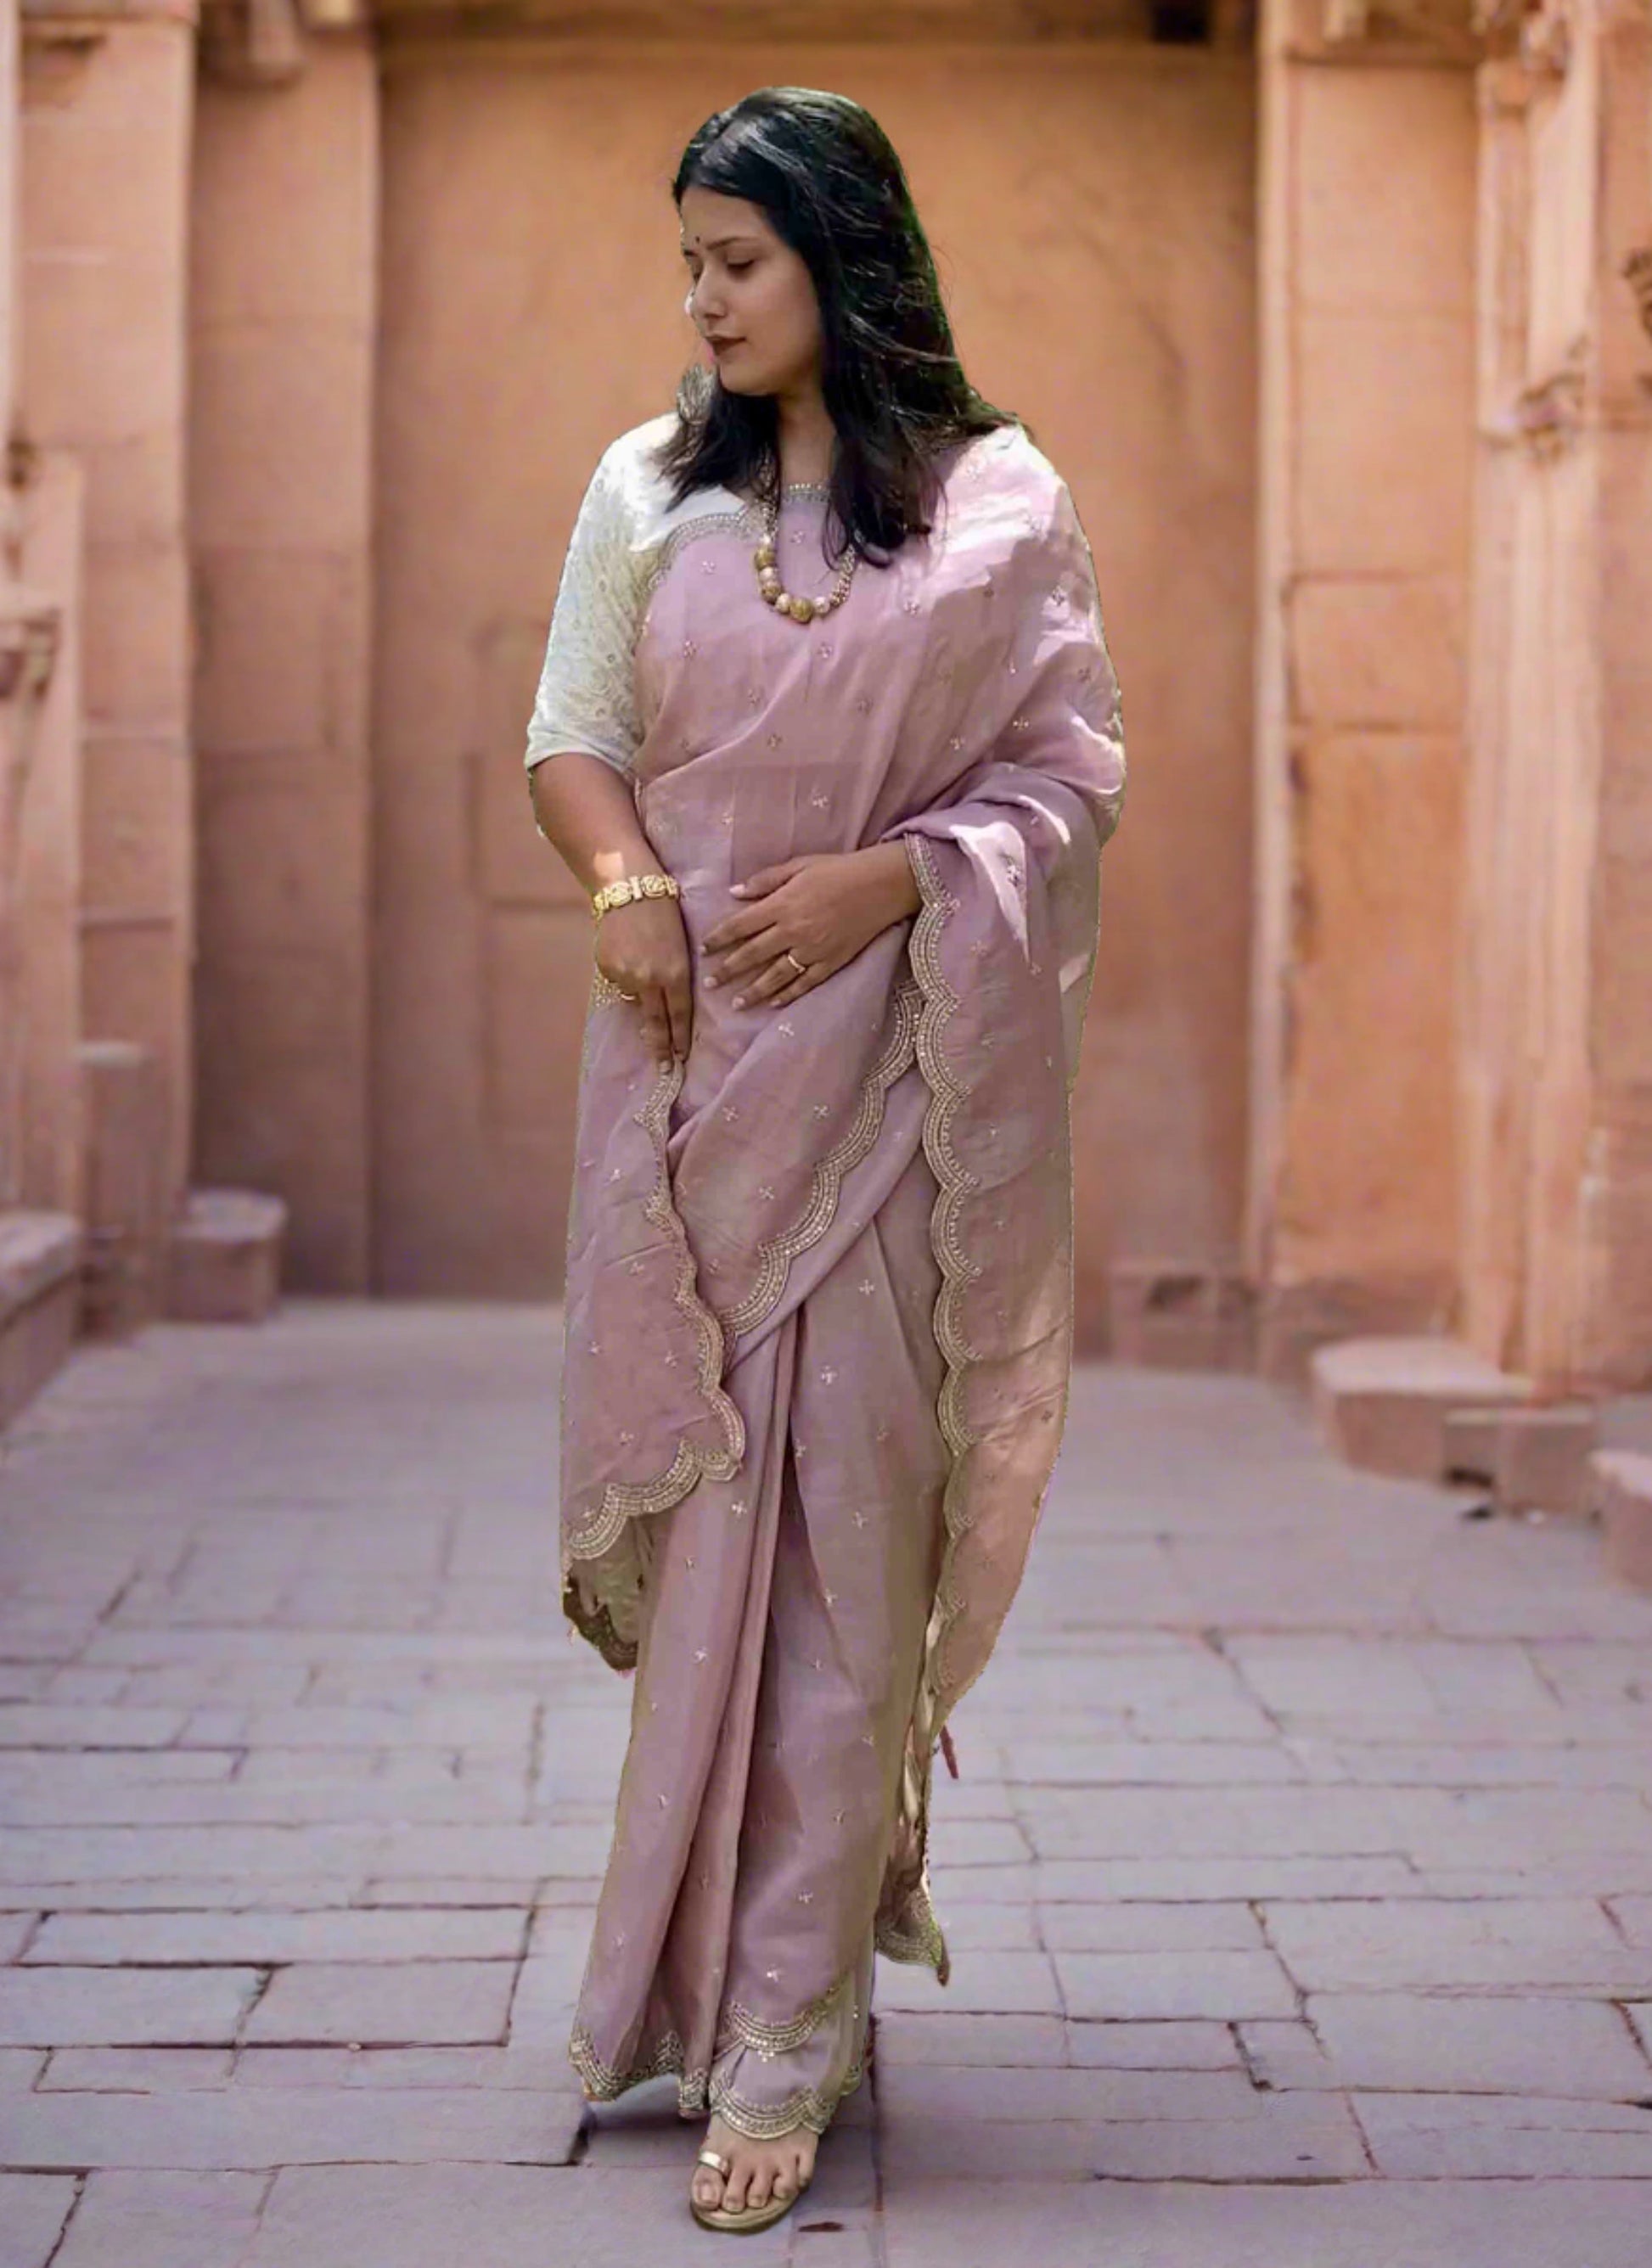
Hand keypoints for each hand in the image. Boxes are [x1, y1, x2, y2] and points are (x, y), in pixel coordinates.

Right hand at [596, 895, 692, 1065]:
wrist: (627, 887)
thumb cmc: (663, 909)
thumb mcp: (680, 944)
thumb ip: (675, 975)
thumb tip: (664, 1002)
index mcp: (675, 972)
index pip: (680, 1015)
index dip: (681, 1038)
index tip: (681, 1057)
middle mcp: (651, 980)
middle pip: (657, 1023)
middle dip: (661, 1048)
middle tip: (666, 1068)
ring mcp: (626, 976)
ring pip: (636, 1001)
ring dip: (642, 1004)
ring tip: (646, 999)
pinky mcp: (607, 969)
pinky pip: (619, 984)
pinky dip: (625, 980)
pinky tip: (628, 960)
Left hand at [702, 845, 920, 1010]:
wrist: (881, 885)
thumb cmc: (839, 870)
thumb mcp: (799, 866)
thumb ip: (765, 880)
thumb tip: (733, 893)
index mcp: (782, 905)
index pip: (741, 926)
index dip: (719, 938)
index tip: (704, 949)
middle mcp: (793, 931)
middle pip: (752, 955)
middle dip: (728, 970)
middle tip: (709, 984)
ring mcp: (813, 950)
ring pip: (775, 976)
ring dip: (753, 991)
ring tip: (735, 1003)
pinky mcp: (832, 962)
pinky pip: (805, 983)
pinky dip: (787, 995)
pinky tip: (773, 1003)